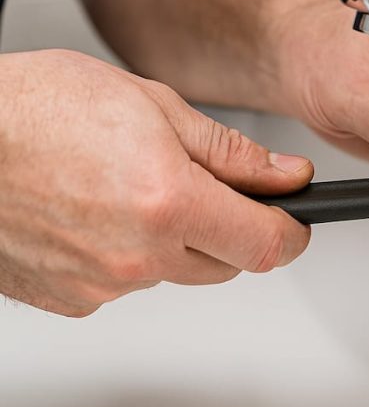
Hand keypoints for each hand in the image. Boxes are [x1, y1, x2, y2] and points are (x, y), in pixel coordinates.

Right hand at [0, 50, 312, 316]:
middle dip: (228, 228)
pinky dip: (125, 253)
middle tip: (195, 183)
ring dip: (172, 238)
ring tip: (125, 185)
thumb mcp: (153, 106)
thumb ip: (230, 154)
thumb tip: (286, 177)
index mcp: (167, 203)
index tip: (294, 220)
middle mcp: (135, 255)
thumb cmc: (34, 109)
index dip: (292, 232)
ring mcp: (98, 285)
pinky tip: (94, 211)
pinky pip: (124, 283)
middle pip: (225, 263)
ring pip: (172, 271)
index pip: (266, 245)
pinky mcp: (68, 300)